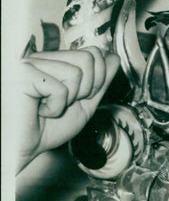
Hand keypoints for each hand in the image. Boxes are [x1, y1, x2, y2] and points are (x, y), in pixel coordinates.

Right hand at [15, 47, 119, 173]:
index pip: (93, 53)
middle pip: (88, 58)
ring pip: (76, 72)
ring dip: (68, 99)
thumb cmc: (46, 129)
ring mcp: (31, 63)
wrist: (24, 147)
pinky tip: (39, 110)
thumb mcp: (83, 104)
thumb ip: (99, 82)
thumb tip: (114, 59)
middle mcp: (42, 58)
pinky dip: (55, 107)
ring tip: (49, 106)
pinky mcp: (23, 73)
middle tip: (65, 102)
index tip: (79, 97)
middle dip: (86, 89)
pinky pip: (60, 88)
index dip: (97, 79)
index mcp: (55, 62)